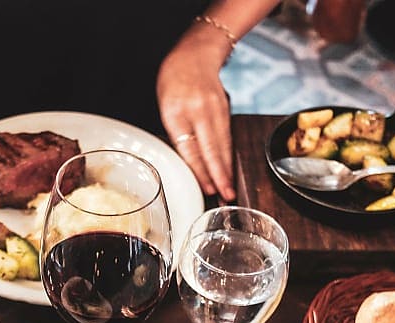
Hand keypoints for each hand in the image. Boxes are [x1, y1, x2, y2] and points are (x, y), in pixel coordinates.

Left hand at [157, 32, 233, 200]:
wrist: (196, 55)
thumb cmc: (174, 81)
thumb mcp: (165, 107)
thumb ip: (175, 133)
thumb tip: (187, 161)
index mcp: (177, 112)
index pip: (190, 149)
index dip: (200, 171)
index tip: (206, 188)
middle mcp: (198, 111)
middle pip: (210, 149)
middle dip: (219, 175)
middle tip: (225, 195)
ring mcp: (214, 109)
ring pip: (222, 145)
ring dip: (226, 169)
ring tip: (229, 188)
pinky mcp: (225, 109)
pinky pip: (226, 137)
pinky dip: (228, 155)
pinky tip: (229, 168)